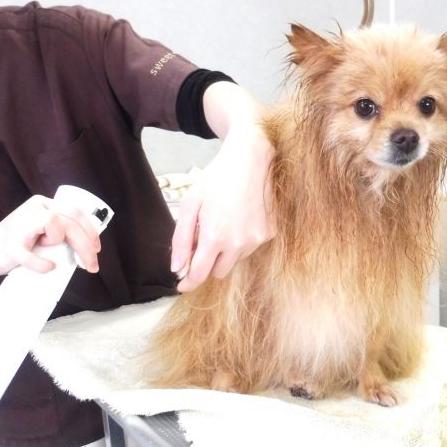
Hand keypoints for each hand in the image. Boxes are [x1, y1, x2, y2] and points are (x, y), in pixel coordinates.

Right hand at [0, 195, 100, 276]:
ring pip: (56, 228)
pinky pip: (33, 255)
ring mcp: (20, 224)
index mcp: (44, 203)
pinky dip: (43, 265)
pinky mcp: (10, 245)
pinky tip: (48, 267)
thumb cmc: (20, 243)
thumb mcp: (43, 231)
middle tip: (92, 266)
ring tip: (54, 258)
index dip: (90, 232)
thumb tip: (90, 245)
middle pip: (70, 222)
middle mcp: (34, 207)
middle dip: (86, 247)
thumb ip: (61, 230)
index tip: (97, 249)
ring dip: (63, 248)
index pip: (75, 213)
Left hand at [171, 122, 275, 291]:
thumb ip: (180, 240)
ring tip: (223, 224)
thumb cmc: (215, 180)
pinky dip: (241, 241)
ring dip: (225, 252)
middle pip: (218, 272)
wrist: (249, 160)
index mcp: (214, 236)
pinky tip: (239, 219)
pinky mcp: (269, 234)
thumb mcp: (190, 205)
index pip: (199, 274)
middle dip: (207, 264)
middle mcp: (238, 243)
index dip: (188, 282)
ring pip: (235, 261)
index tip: (181, 285)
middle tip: (202, 243)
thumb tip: (177, 269)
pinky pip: (250, 248)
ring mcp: (256, 239)